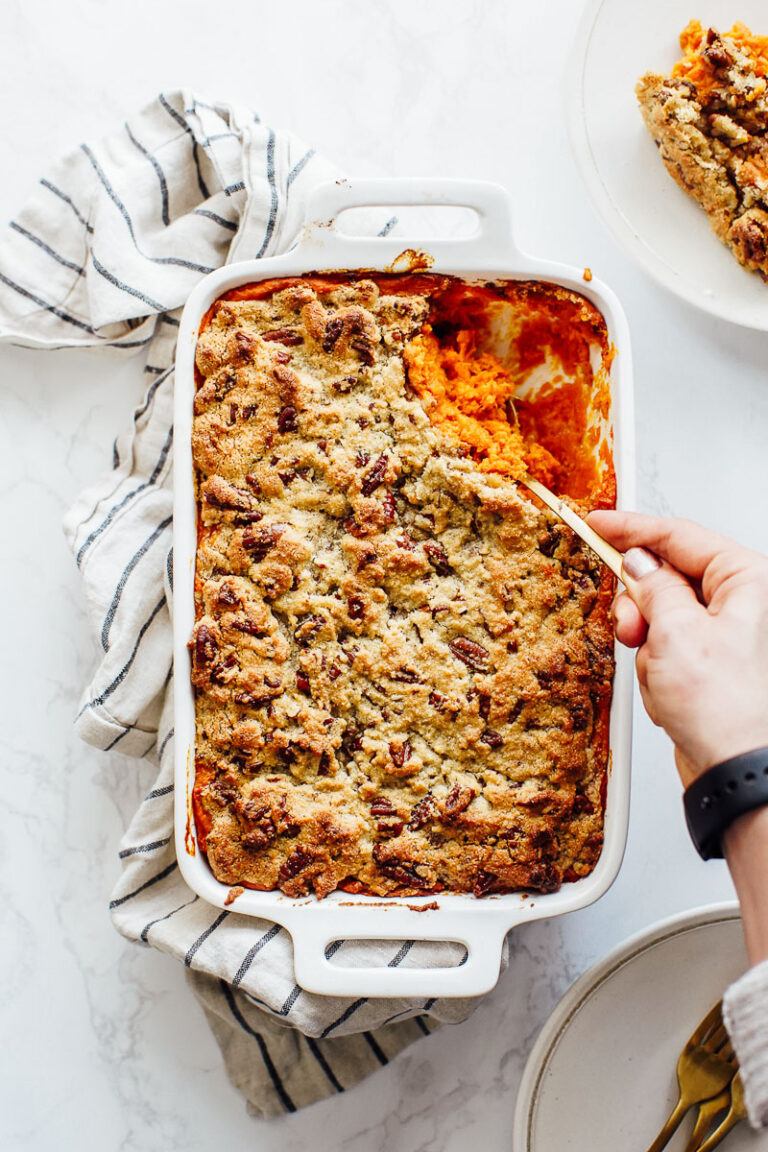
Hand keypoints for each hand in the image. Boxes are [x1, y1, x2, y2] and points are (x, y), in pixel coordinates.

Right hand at [588, 511, 767, 786]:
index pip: (680, 536)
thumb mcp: (676, 633)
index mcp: (748, 580)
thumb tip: (636, 562)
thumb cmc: (727, 709)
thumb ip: (651, 586)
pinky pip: (664, 648)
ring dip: (648, 646)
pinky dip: (655, 668)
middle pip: (668, 578)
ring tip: (659, 673)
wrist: (735, 770)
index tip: (598, 523)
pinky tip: (666, 690)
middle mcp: (742, 603)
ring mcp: (725, 634)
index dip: (633, 529)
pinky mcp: (709, 663)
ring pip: (660, 616)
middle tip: (633, 628)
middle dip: (642, 606)